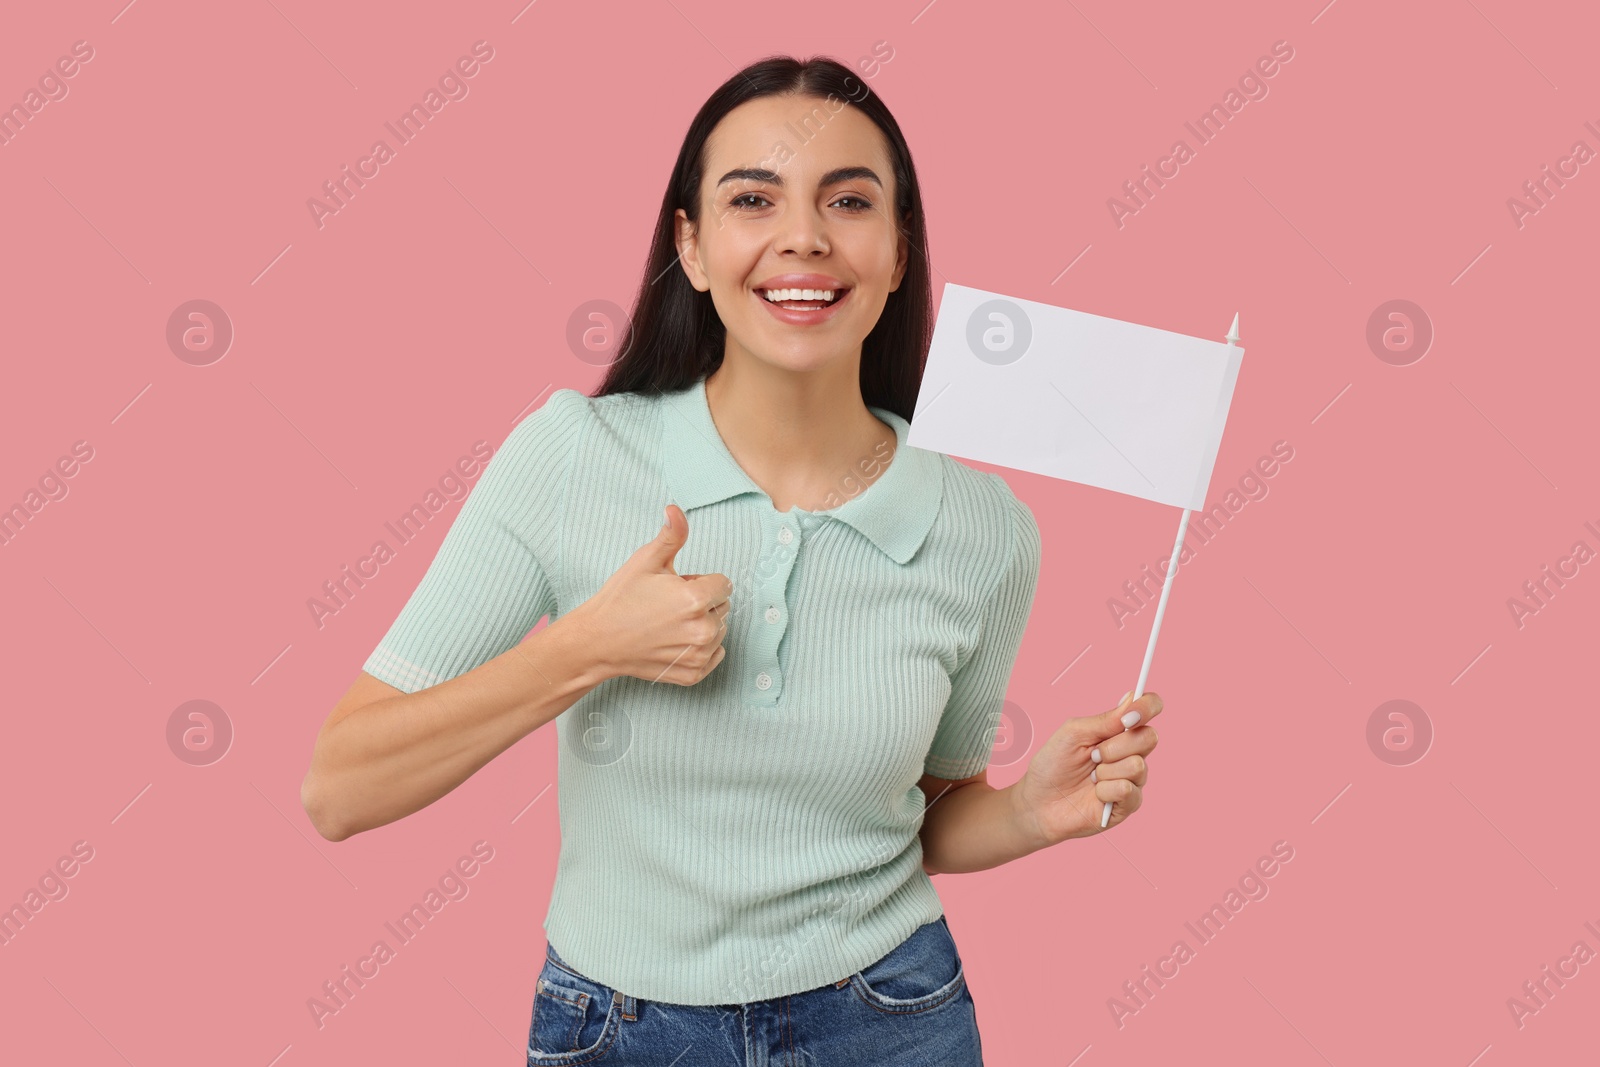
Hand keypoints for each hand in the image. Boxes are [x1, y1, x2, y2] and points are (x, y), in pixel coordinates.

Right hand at [561, 504, 732, 685]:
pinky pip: (714, 655)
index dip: (700, 582)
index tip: (677, 587)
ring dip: (701, 625)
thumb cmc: (620, 599)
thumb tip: (675, 509)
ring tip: (667, 624)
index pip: (723, 584)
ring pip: (718, 631)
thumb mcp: (645, 561)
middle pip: (722, 607)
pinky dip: (699, 649)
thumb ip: (671, 535)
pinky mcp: (693, 674)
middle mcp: (703, 630)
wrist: (598, 641)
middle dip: (702, 603)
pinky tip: (673, 642)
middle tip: (668, 606)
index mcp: (697, 599)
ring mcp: (698, 655)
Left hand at [1011, 691, 1162, 844]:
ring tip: (1090, 777)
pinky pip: (1127, 790)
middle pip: (1148, 737)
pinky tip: (1095, 794)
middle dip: (1115, 746)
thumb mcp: (1073, 734)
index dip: (1147, 707)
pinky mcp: (1129, 804)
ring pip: (1137, 765)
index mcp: (1119, 730)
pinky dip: (1105, 790)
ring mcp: (1133, 778)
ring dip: (1106, 771)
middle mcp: (1131, 752)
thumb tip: (1132, 699)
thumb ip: (1105, 720)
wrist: (1038, 802)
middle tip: (1093, 755)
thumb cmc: (1053, 765)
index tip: (1129, 717)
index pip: (1150, 708)